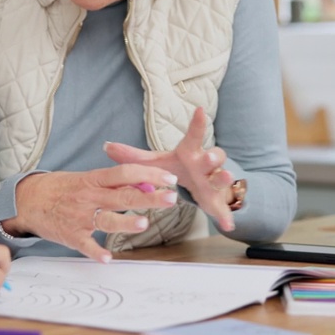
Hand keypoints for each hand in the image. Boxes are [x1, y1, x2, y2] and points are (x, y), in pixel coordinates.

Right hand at [8, 166, 179, 262]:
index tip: (170, 178)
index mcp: (94, 180)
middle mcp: (89, 197)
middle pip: (123, 196)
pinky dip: (96, 252)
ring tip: (143, 223)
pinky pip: (86, 245)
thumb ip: (114, 183)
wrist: (27, 200)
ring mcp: (79, 217)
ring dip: (125, 222)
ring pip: (106, 219)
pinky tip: (108, 259)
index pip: (125, 173)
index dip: (149, 174)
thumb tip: (146, 183)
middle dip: (149, 197)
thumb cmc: (62, 188)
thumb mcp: (86, 179)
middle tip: (171, 198)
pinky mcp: (71, 235)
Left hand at [103, 107, 235, 231]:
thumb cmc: (179, 168)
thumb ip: (134, 157)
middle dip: (213, 156)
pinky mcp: (217, 200)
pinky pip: (223, 208)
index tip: (199, 110)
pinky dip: (225, 215)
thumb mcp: (158, 163)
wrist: (201, 184)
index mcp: (190, 153)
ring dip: (223, 178)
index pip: (194, 136)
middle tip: (209, 156)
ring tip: (226, 177)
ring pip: (222, 178)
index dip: (197, 123)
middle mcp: (205, 165)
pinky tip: (227, 225)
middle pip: (214, 156)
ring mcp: (214, 182)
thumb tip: (106, 146)